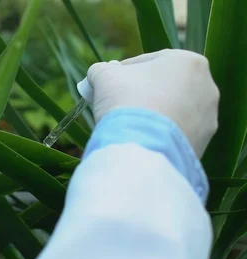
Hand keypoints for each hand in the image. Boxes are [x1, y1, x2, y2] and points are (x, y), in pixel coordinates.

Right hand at [86, 49, 219, 156]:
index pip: (149, 62)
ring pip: (173, 110)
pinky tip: (141, 139)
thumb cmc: (126, 101)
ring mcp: (208, 116)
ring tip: (129, 125)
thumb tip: (99, 72)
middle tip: (117, 103)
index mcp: (189, 61)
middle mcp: (206, 86)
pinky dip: (160, 134)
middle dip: (141, 93)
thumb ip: (102, 70)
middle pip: (164, 86)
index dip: (123, 72)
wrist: (142, 148)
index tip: (108, 84)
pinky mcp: (203, 141)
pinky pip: (176, 133)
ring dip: (153, 114)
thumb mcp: (104, 77)